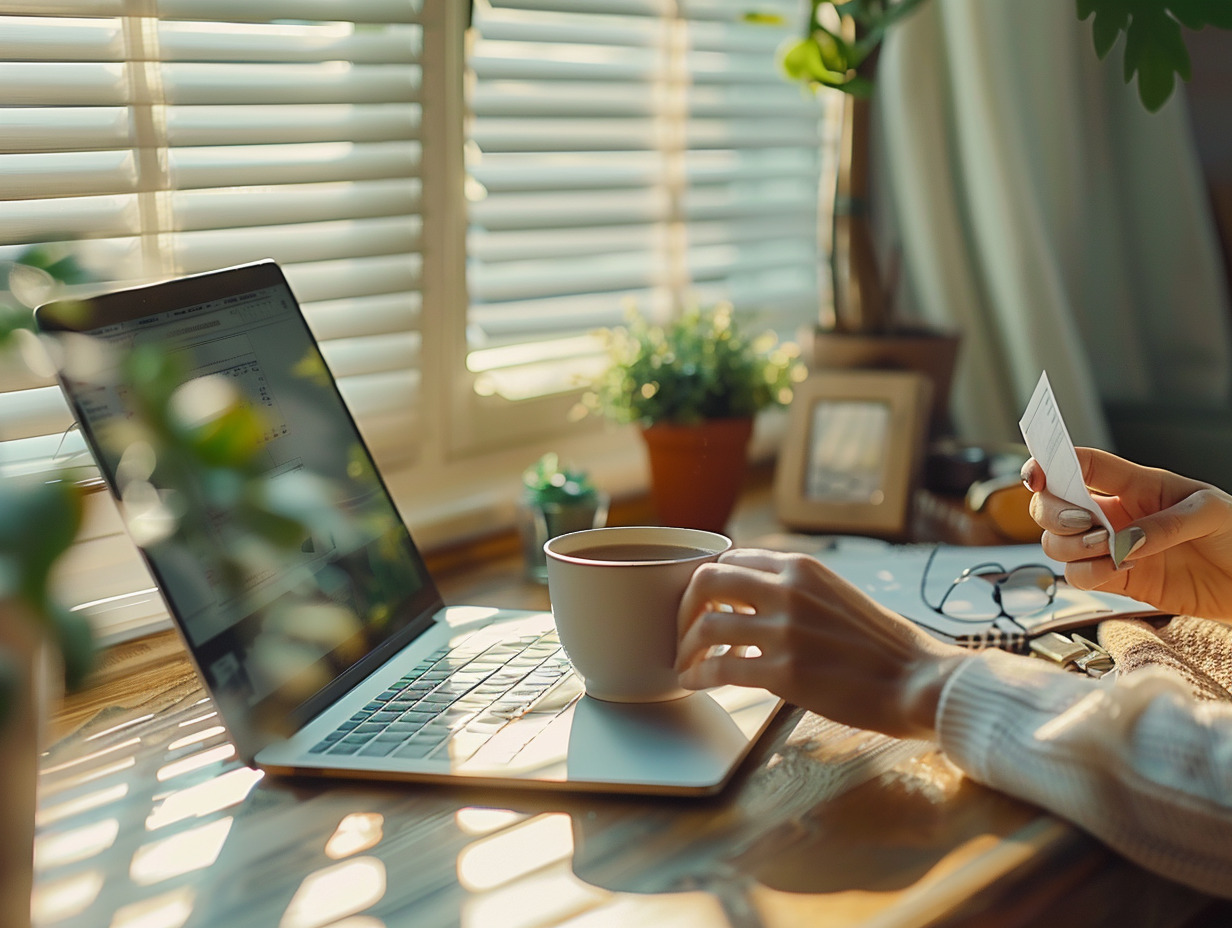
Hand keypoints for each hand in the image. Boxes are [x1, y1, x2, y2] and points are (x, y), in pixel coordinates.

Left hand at [675, 549, 967, 739]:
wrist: (919, 680)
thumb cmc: (886, 647)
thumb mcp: (838, 595)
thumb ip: (798, 592)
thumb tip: (760, 601)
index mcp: (802, 568)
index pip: (731, 559)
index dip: (709, 585)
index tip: (704, 606)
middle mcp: (788, 590)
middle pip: (706, 582)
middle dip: (684, 607)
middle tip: (683, 631)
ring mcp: (784, 630)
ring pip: (706, 626)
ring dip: (686, 647)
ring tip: (685, 664)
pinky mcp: (784, 671)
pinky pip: (720, 668)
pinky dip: (698, 676)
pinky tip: (695, 684)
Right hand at [1023, 448, 1231, 618]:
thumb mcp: (1210, 513)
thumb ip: (1162, 524)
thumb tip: (1121, 542)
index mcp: (1133, 483)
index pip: (1079, 464)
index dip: (1049, 464)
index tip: (1035, 476)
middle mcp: (1113, 512)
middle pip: (1051, 505)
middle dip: (1053, 512)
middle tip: (1083, 523)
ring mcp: (1109, 546)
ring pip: (1056, 543)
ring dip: (1071, 547)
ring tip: (1108, 551)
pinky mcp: (1115, 579)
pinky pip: (1078, 577)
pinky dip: (1090, 574)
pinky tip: (1121, 569)